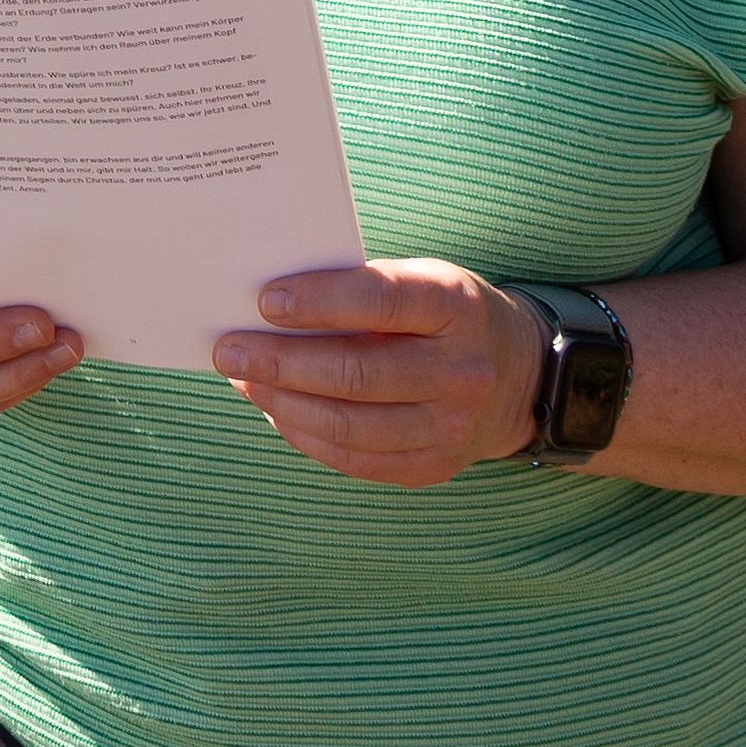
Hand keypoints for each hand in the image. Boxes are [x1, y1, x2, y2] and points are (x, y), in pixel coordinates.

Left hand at [211, 261, 527, 485]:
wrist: (518, 375)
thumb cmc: (444, 314)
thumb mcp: (423, 280)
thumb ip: (361, 290)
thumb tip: (270, 310)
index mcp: (457, 307)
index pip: (382, 301)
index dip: (320, 302)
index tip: (264, 301)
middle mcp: (463, 370)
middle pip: (358, 372)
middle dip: (281, 362)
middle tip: (227, 349)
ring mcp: (453, 426)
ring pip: (351, 425)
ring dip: (284, 403)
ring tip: (243, 380)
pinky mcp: (436, 466)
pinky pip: (357, 460)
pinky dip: (307, 436)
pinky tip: (276, 412)